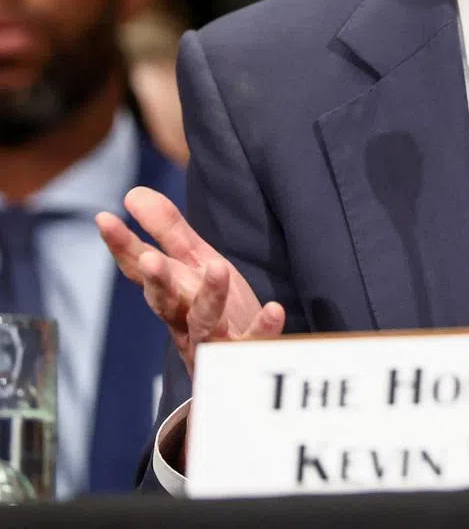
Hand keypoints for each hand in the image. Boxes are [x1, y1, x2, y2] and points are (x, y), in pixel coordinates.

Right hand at [96, 186, 284, 377]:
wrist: (246, 365)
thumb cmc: (215, 307)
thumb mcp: (194, 265)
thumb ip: (168, 231)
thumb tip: (133, 193)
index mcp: (171, 295)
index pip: (141, 270)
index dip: (122, 246)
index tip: (104, 217)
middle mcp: (185, 320)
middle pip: (166, 302)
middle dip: (157, 281)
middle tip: (149, 260)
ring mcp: (214, 340)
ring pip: (205, 323)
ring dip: (209, 297)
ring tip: (218, 268)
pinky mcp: (246, 354)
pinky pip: (254, 344)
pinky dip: (263, 328)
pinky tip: (274, 308)